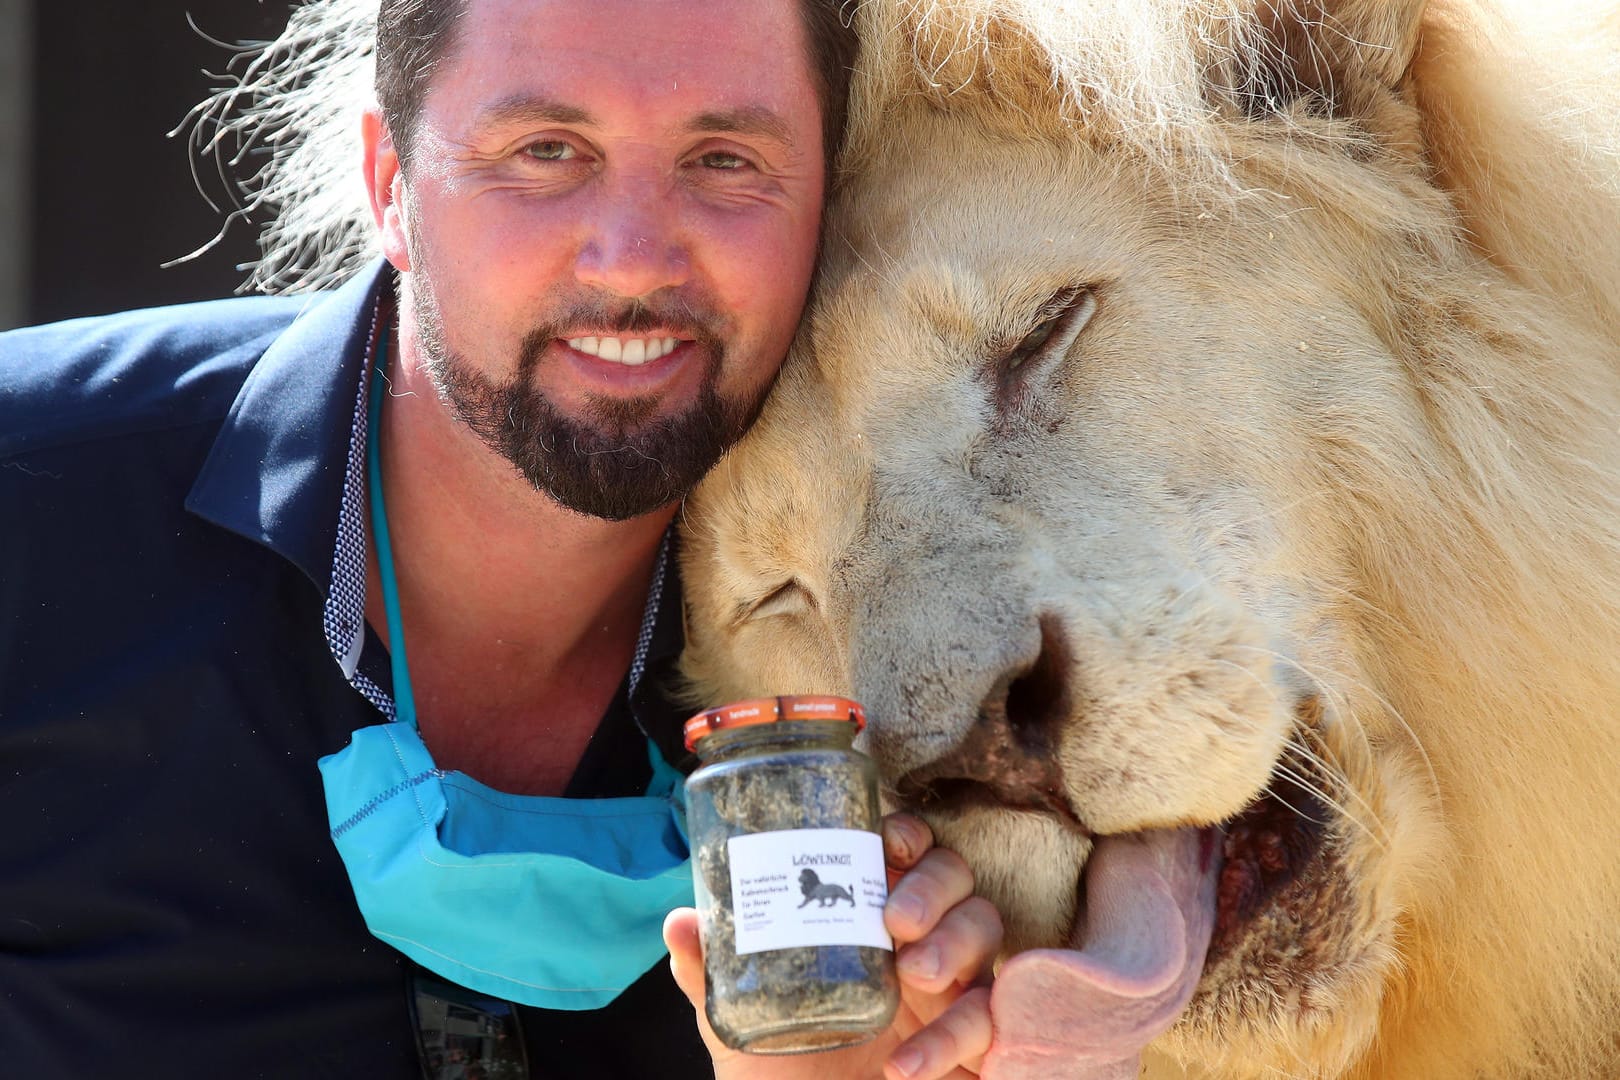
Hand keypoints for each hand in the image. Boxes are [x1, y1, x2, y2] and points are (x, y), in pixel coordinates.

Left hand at [664, 812, 1003, 1079]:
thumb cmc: (783, 1070)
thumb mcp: (738, 1020)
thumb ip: (710, 972)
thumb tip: (679, 923)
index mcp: (870, 917)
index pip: (907, 851)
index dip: (907, 833)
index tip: (888, 842)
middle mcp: (919, 941)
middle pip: (957, 877)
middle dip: (933, 886)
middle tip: (895, 920)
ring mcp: (953, 990)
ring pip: (986, 929)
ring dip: (955, 942)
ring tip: (914, 974)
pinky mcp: (975, 1043)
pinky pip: (989, 1022)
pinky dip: (954, 1038)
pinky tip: (906, 1067)